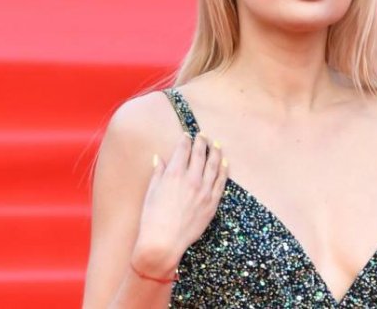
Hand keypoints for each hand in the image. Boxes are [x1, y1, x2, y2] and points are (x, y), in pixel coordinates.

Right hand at [131, 131, 228, 276]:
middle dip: (201, 142)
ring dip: (216, 152)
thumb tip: (159, 158)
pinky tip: (225, 163)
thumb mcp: (151, 192)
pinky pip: (221, 181)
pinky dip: (224, 169)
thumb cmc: (152, 218)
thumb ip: (158, 173)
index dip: (185, 140)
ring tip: (216, 144)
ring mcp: (204, 190)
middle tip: (203, 135)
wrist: (163, 242)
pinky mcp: (212, 202)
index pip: (183, 150)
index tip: (187, 135)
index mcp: (173, 174)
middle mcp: (191, 179)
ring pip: (214, 164)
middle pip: (200, 154)